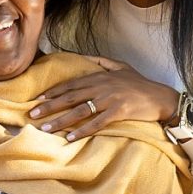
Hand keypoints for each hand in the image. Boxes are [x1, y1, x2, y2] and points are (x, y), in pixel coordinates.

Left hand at [28, 55, 179, 140]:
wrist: (161, 97)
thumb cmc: (139, 82)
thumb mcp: (119, 65)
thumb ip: (100, 60)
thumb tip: (81, 56)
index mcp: (99, 76)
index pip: (71, 84)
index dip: (53, 92)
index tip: (38, 99)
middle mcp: (101, 86)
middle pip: (70, 97)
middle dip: (49, 106)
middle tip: (32, 114)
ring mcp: (109, 99)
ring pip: (80, 111)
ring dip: (61, 120)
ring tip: (46, 128)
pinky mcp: (118, 112)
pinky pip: (96, 123)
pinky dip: (82, 131)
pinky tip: (70, 137)